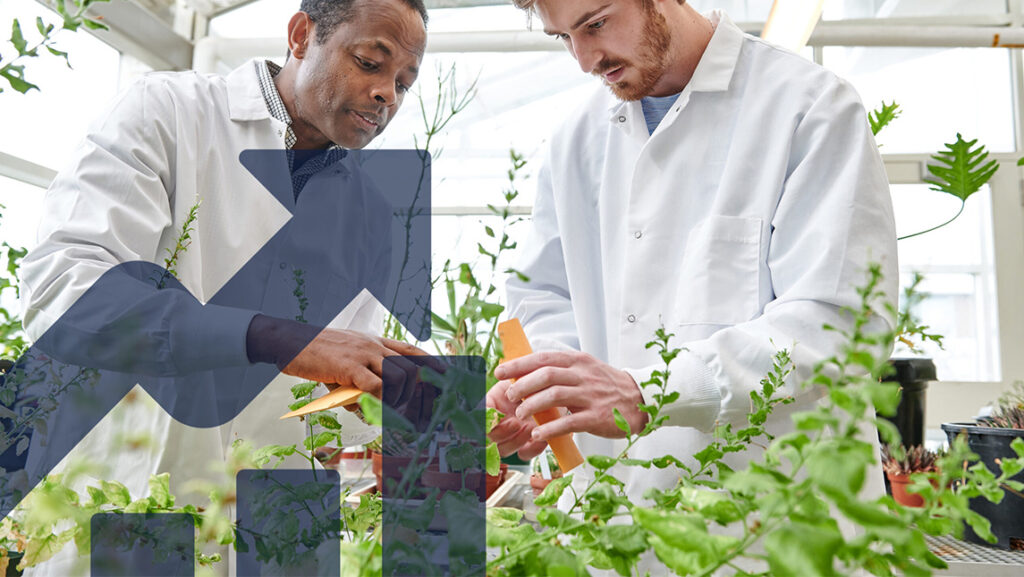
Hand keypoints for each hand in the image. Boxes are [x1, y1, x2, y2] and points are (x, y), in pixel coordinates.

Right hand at [246, 314, 433, 406]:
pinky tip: (369, 408)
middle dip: (413, 392)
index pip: (413, 350)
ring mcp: (363, 354)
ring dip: (396, 399)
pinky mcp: (349, 366)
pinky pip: (375, 385)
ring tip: (383, 411)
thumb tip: (365, 409)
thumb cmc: (316, 353)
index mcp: (375, 342)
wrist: (290, 341)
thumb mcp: (343, 363)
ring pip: (398, 376)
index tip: (447, 377)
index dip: (433, 364)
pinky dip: (378, 400)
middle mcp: (374, 345)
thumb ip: (358, 383)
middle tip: (402, 410)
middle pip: (411, 367)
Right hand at [486, 378, 547, 459]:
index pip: (478, 418)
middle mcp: (498, 423)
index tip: (495, 413)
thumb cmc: (537, 379)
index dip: (483, 419)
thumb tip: (500, 374)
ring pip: (503, 450)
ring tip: (529, 427)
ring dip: (516, 440)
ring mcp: (511, 435)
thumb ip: (512, 378)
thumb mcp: (523, 375)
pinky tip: (541, 438)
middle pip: (488, 439)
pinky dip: (532, 448)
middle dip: (501, 432)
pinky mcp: (527, 444)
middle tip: (516, 422)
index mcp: (491, 405)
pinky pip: (524, 454)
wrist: (557, 388)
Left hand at [493, 351, 648, 442]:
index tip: (500, 371)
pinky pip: (568, 422)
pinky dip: (549, 428)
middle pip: (546, 375)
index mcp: (578, 361)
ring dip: (532, 406)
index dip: (519, 364)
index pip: (543, 358)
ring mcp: (590, 395)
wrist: (640, 400)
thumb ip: (561, 370)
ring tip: (521, 416)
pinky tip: (538, 434)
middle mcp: (582, 375)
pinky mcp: (596, 416)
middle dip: (522, 386)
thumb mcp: (586, 369)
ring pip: (554, 396)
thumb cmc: (607, 386)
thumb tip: (528, 373)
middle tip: (510, 397)